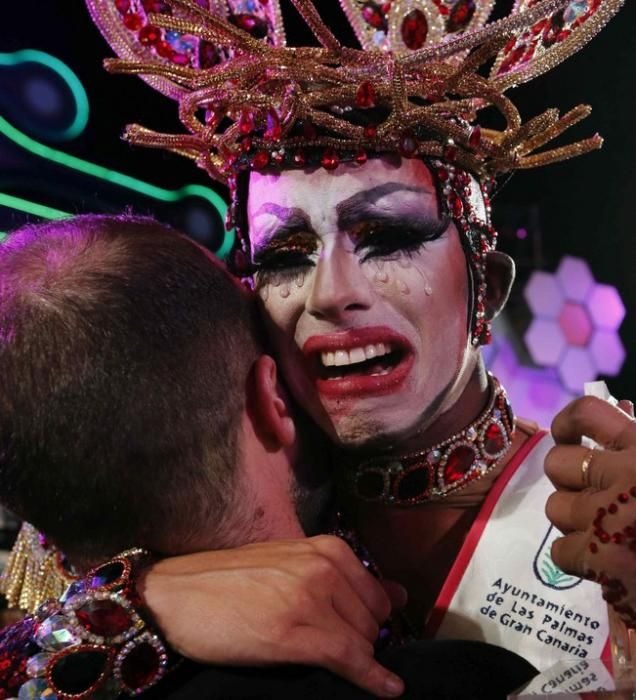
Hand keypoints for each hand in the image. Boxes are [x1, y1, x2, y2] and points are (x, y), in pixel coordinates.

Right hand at [138, 535, 405, 696]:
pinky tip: (388, 689)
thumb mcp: (290, 564)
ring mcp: (311, 598)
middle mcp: (324, 567)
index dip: (372, 620)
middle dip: (363, 639)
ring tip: (327, 657)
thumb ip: (344, 576)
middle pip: (372, 620)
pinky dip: (373, 678)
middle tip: (335, 647)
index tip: (367, 635)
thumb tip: (400, 595)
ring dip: (357, 657)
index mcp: (325, 548)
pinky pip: (350, 659)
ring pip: (362, 641)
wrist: (176, 594)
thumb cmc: (229, 580)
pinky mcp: (295, 633)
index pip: (376, 593)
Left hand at [544, 396, 635, 623]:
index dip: (568, 423)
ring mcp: (609, 518)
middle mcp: (626, 476)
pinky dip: (578, 558)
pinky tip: (605, 563)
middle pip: (558, 463)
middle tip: (592, 493)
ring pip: (555, 507)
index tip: (570, 436)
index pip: (587, 414)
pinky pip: (560, 550)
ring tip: (605, 530)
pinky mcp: (601, 561)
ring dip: (574, 519)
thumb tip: (621, 410)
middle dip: (570, 479)